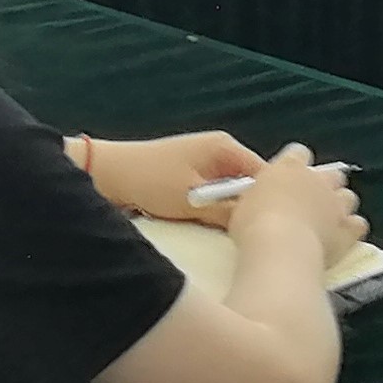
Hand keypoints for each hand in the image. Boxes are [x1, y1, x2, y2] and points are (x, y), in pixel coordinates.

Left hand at [84, 129, 260, 222]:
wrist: (110, 174)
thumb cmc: (152, 181)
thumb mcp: (194, 202)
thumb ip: (229, 211)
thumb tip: (259, 222)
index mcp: (225, 147)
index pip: (264, 174)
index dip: (271, 201)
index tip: (272, 228)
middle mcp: (219, 150)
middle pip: (249, 183)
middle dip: (249, 207)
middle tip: (252, 235)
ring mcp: (204, 163)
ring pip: (231, 192)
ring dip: (228, 211)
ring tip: (231, 233)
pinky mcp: (191, 176)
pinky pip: (214, 195)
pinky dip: (213, 210)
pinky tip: (210, 226)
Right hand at [219, 146, 367, 269]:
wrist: (281, 250)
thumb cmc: (253, 224)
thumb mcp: (244, 204)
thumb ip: (258, 196)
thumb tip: (259, 200)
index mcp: (290, 167)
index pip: (299, 153)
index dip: (295, 165)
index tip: (287, 178)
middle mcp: (318, 180)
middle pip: (332, 174)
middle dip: (326, 185)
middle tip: (310, 203)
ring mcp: (336, 204)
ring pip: (348, 197)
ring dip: (340, 206)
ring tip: (327, 222)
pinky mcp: (348, 230)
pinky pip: (358, 224)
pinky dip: (351, 229)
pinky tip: (342, 239)